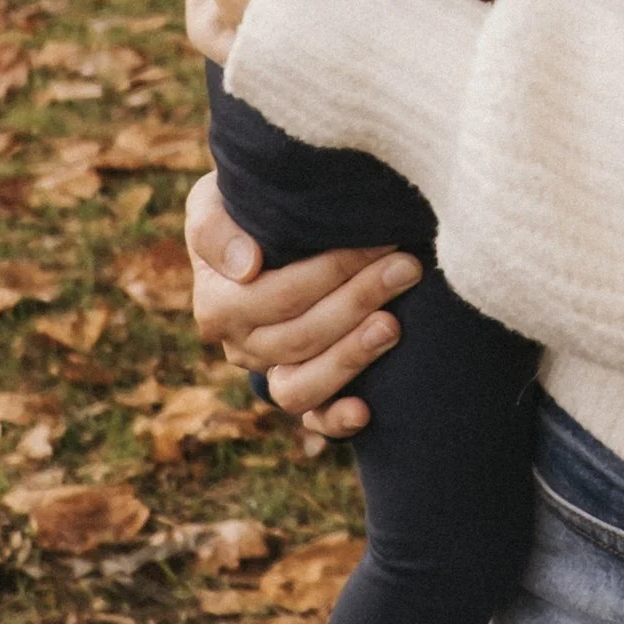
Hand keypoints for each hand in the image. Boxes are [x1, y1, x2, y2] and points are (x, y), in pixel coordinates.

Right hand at [185, 173, 422, 441]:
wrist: (266, 233)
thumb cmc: (246, 211)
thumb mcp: (216, 202)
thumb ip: (215, 228)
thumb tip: (247, 265)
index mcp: (218, 303)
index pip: (278, 295)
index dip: (332, 270)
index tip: (380, 241)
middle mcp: (241, 346)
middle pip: (301, 335)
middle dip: (360, 298)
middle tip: (408, 267)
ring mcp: (271, 373)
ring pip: (302, 386)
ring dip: (351, 356)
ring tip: (393, 325)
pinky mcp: (301, 393)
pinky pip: (312, 421)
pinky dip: (335, 421)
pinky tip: (365, 410)